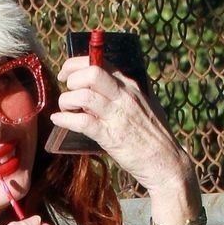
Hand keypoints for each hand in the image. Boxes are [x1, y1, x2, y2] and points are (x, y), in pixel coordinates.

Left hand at [53, 56, 199, 203]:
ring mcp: (117, 115)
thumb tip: (98, 90)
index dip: (77, 64)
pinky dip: (65, 119)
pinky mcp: (110, 136)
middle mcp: (124, 96)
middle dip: (71, 78)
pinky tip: (59, 120)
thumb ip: (121, 96)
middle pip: (91, 72)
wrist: (165, 161)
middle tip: (65, 90)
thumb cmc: (151, 136)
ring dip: (66, 101)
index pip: (100, 63)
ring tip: (65, 110)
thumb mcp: (140, 106)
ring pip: (83, 96)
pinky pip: (82, 122)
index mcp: (130, 86)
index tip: (67, 74)